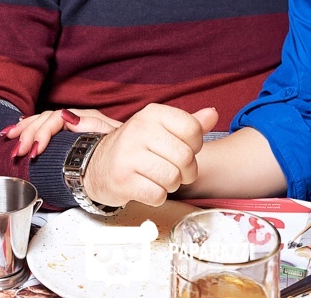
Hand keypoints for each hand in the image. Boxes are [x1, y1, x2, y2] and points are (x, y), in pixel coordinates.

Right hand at [4, 108, 120, 159]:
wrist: (126, 156)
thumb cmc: (118, 146)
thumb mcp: (107, 136)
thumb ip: (90, 124)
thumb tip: (66, 116)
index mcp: (83, 117)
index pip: (55, 118)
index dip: (42, 132)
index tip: (36, 150)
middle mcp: (74, 118)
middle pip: (44, 119)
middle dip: (28, 134)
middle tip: (18, 152)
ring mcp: (67, 124)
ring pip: (39, 121)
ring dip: (23, 130)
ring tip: (8, 138)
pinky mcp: (63, 134)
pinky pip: (40, 126)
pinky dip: (26, 128)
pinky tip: (14, 130)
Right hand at [83, 104, 218, 207]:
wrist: (98, 165)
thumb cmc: (137, 147)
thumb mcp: (162, 129)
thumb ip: (190, 123)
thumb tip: (213, 114)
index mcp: (152, 114)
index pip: (193, 129)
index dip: (195, 146)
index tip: (183, 149)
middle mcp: (139, 130)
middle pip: (185, 157)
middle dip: (186, 172)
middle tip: (175, 171)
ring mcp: (128, 155)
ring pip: (173, 178)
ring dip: (171, 185)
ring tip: (159, 178)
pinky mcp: (122, 180)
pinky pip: (158, 195)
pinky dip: (158, 196)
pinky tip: (147, 187)